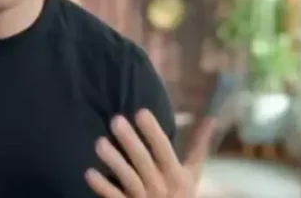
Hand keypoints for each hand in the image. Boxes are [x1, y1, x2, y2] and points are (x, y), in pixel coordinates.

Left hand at [85, 110, 215, 197]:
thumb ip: (198, 145)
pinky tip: (89, 172)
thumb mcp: (192, 173)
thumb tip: (211, 117)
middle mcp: (160, 186)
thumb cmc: (181, 195)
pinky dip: (102, 186)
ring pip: (128, 179)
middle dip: (130, 141)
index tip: (141, 112)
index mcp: (176, 175)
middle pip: (143, 162)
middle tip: (116, 120)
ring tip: (99, 143)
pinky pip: (114, 197)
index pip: (164, 150)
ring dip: (114, 161)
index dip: (153, 132)